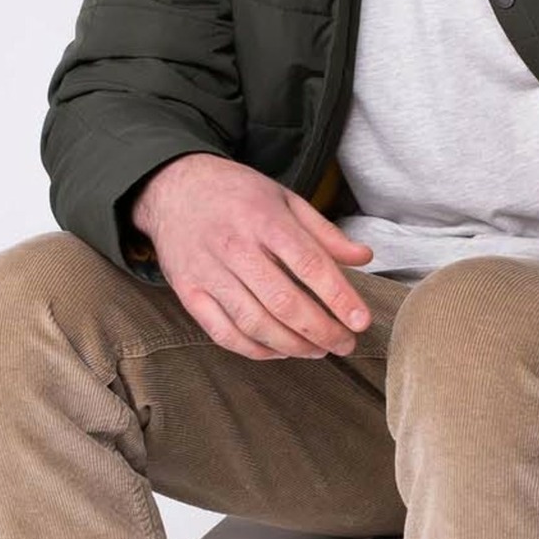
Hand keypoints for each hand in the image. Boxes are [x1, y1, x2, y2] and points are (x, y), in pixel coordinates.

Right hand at [132, 154, 374, 360]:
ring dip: (293, 346)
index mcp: (265, 219)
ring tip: (318, 351)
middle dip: (321, 330)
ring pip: (255, 323)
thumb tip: (363, 257)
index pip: (310, 264)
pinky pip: (224, 333)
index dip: (339, 297)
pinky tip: (279, 351)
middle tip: (345, 344)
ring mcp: (209, 273)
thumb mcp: (285, 199)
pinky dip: (255, 350)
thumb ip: (324, 232)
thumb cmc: (237, 194)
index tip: (361, 321)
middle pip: (284, 301)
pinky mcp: (188, 292)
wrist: (174, 187)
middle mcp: (236, 248)